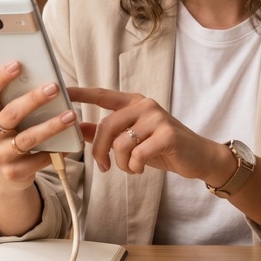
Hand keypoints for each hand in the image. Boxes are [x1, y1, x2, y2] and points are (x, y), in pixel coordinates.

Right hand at [0, 61, 76, 190]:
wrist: (6, 173)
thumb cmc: (12, 133)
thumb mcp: (6, 115)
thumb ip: (15, 97)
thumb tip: (38, 72)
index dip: (0, 78)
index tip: (18, 64)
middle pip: (10, 114)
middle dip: (33, 100)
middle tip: (54, 87)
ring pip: (27, 138)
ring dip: (50, 126)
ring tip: (70, 115)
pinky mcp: (13, 172)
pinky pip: (37, 160)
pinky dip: (54, 151)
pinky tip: (68, 144)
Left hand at [68, 87, 233, 185]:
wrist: (198, 157)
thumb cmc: (162, 147)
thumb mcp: (132, 139)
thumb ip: (105, 132)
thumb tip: (76, 127)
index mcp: (134, 103)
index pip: (102, 95)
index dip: (81, 93)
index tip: (62, 91)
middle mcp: (144, 105)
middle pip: (106, 126)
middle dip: (99, 151)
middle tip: (104, 167)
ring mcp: (157, 118)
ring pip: (120, 143)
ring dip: (121, 163)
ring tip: (131, 167)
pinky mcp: (167, 134)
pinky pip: (137, 154)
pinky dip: (134, 167)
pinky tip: (141, 168)